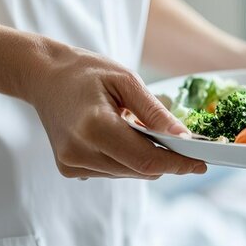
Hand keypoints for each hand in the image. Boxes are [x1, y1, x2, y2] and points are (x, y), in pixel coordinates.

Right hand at [24, 39, 205, 178]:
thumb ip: (155, 112)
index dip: (178, 164)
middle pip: (140, 170)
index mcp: (94, 126)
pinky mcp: (69, 169)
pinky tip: (119, 136)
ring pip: (128, 173)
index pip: (146, 159)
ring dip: (145, 158)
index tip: (202, 163)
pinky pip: (112, 171)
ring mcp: (71, 164)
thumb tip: (184, 137)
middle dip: (166, 160)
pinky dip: (125, 159)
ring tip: (139, 129)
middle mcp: (79, 151)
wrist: (43, 77)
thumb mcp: (126, 80)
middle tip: (183, 144)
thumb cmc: (86, 72)